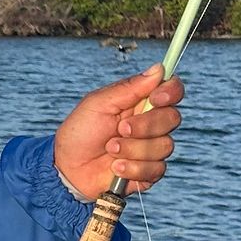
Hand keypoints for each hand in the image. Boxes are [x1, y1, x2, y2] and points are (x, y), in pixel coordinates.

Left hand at [52, 61, 183, 200]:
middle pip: (173, 118)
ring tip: (110, 149)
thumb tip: (159, 68)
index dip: (170, 92)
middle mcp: (152, 123)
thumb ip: (129, 87)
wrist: (68, 168)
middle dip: (146, 125)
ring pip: (165, 145)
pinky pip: (156, 169)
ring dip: (133, 149)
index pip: (172, 91)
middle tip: (120, 129)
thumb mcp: (98, 104)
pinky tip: (115, 167)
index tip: (155, 99)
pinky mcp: (149, 171)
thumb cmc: (80, 132)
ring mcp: (152, 148)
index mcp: (141, 102)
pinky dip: (132, 168)